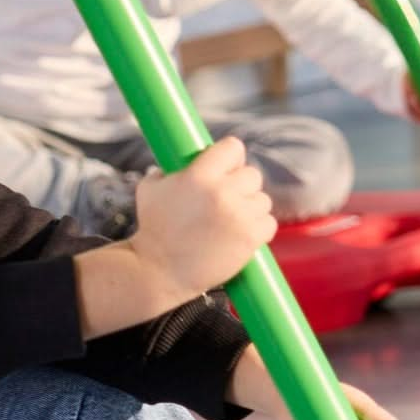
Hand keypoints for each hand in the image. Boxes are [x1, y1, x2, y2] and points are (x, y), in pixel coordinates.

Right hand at [128, 138, 276, 300]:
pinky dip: (259, 229)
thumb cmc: (153, 230)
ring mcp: (238, 215)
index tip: (226, 169)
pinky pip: (269, 223)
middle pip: (252, 175)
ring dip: (250, 209)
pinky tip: (241, 234)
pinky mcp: (250, 238)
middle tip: (227, 201)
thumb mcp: (149, 190)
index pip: (233, 148)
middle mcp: (222, 192)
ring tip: (230, 222)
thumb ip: (165, 171)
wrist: (159, 271)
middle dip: (241, 187)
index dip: (231, 158)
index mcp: (199, 174)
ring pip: (263, 200)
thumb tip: (174, 164)